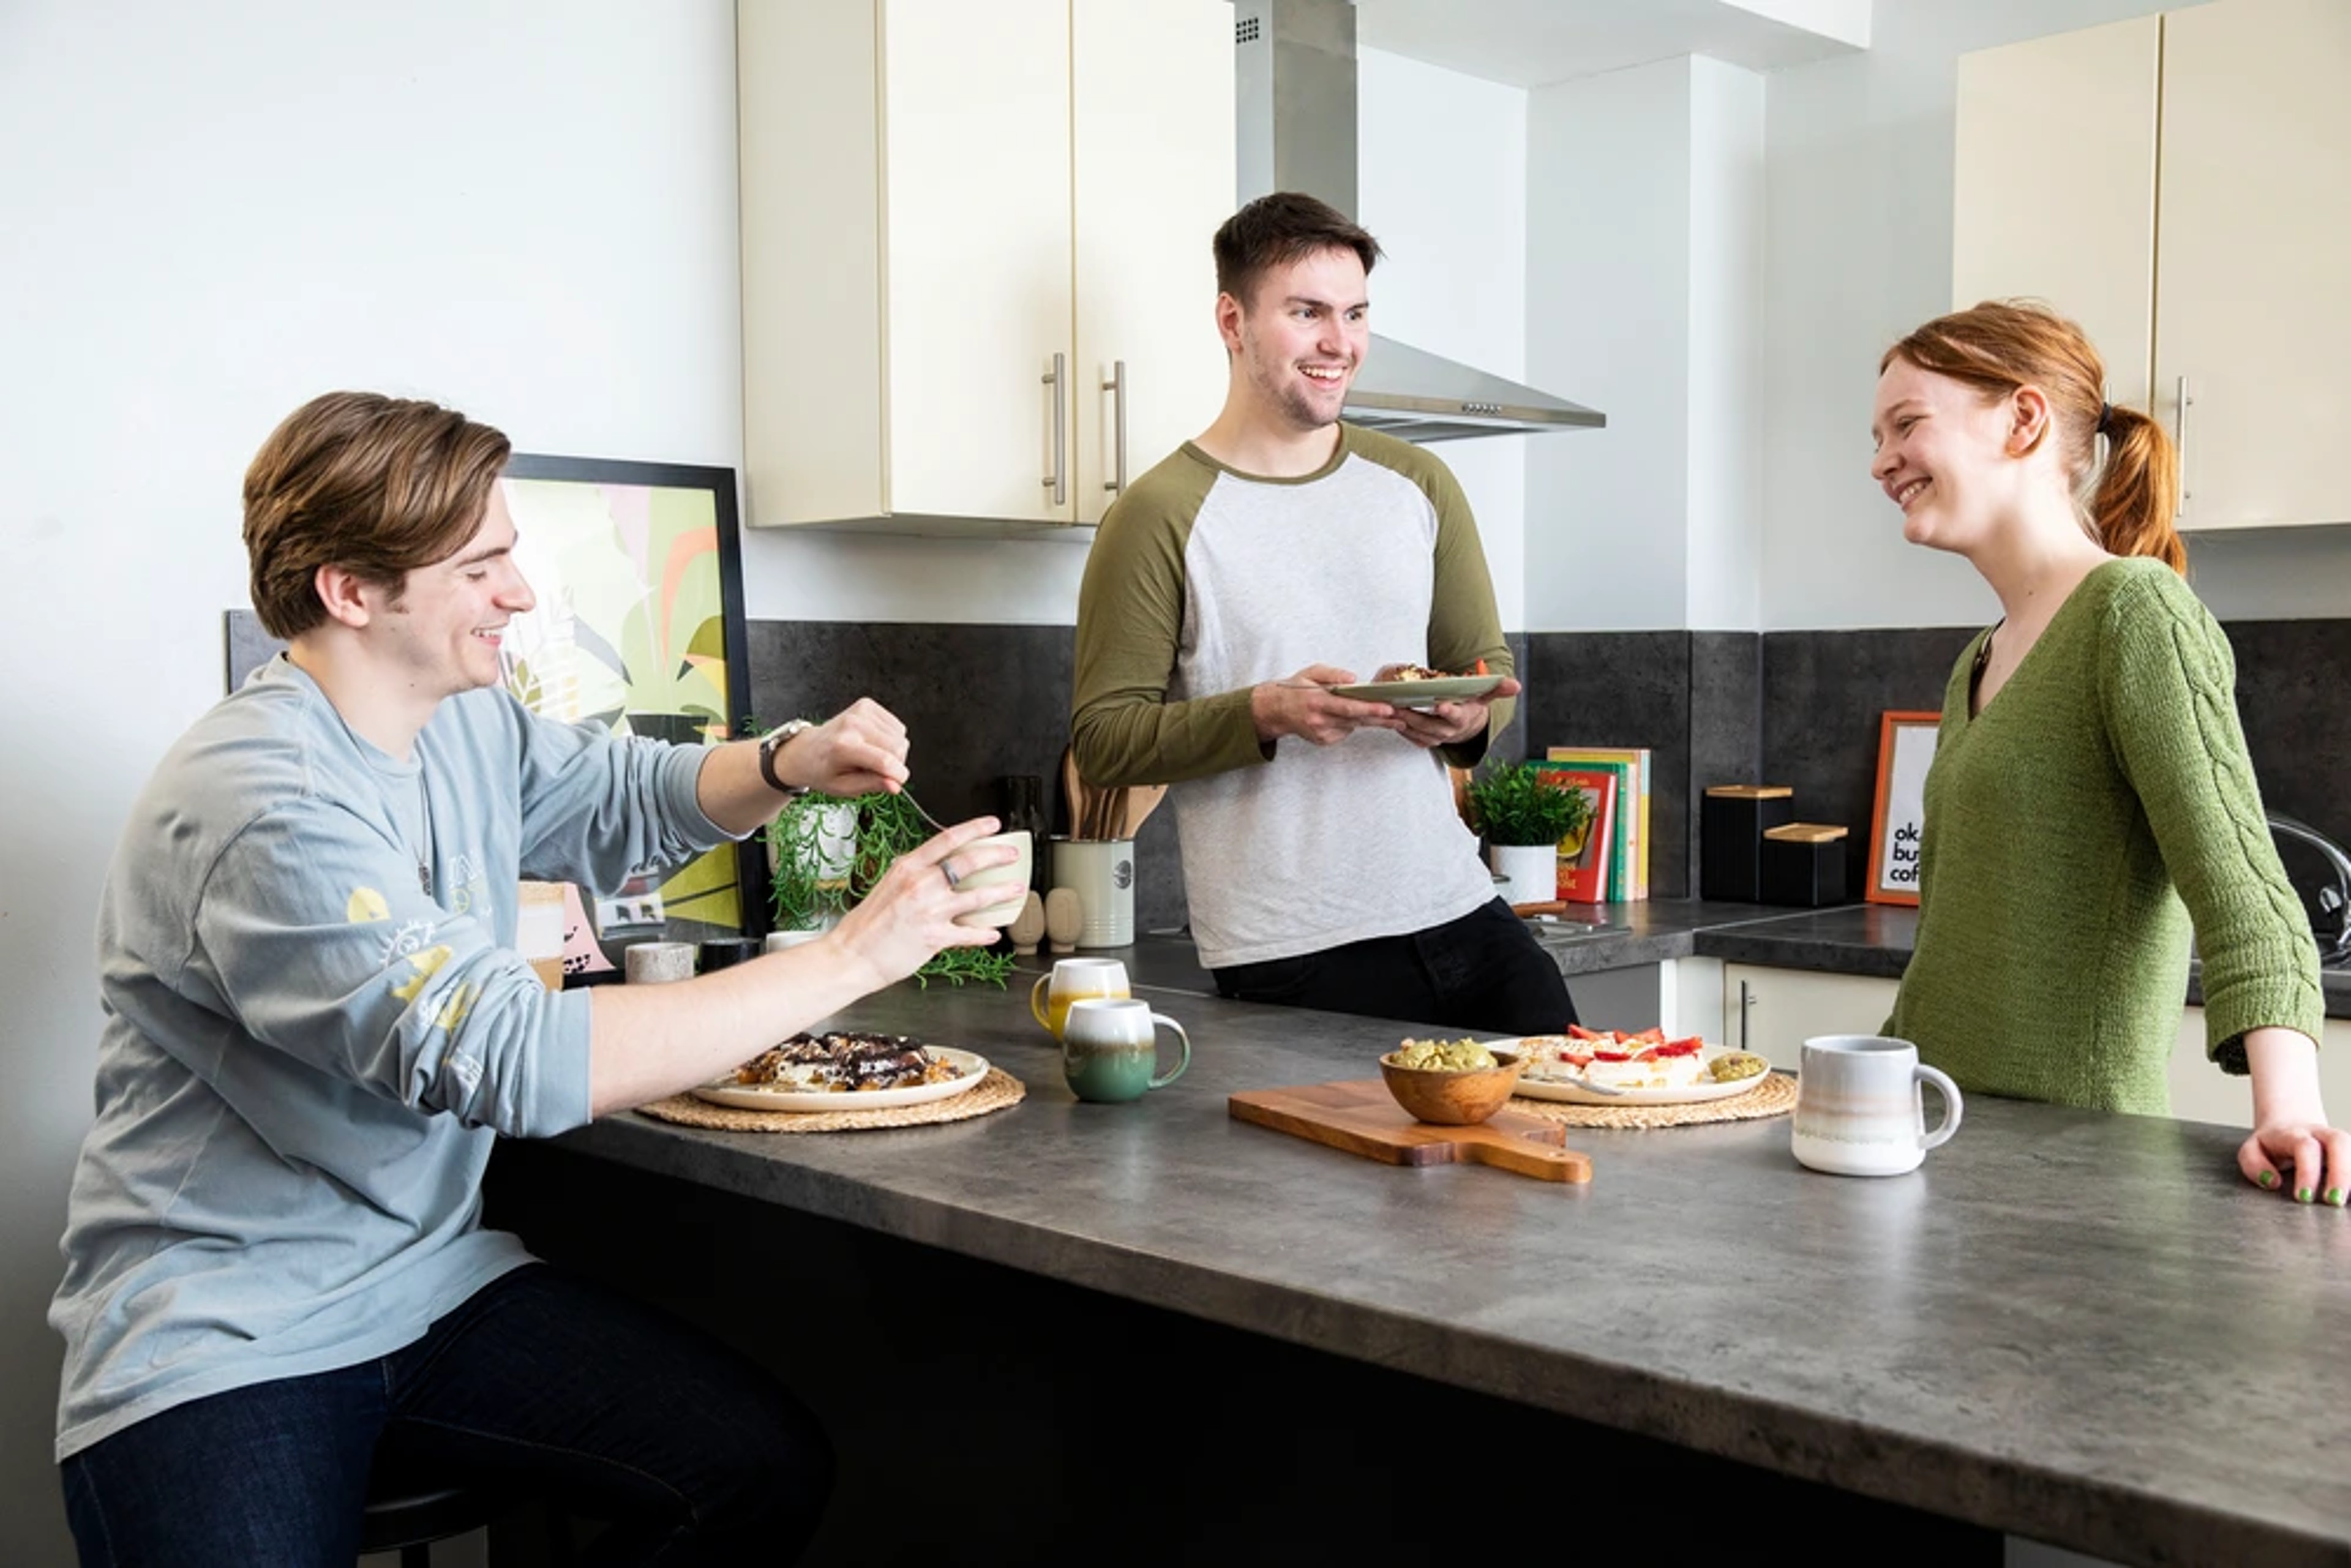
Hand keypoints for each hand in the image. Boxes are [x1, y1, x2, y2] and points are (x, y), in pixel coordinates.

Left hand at [776, 698, 911, 796]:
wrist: (807, 751)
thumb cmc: (822, 770)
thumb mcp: (843, 788)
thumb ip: (872, 785)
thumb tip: (895, 785)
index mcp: (843, 748)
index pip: (885, 761)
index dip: (898, 775)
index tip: (897, 782)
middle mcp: (852, 725)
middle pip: (898, 747)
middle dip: (896, 764)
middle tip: (877, 770)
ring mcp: (860, 712)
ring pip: (901, 737)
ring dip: (894, 751)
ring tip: (873, 756)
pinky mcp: (867, 705)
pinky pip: (897, 726)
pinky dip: (891, 738)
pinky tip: (874, 743)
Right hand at [824, 815, 1016, 990]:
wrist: (852, 955)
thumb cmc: (866, 926)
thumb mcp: (887, 885)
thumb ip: (912, 874)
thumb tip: (933, 868)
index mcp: (908, 867)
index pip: (948, 839)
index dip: (975, 828)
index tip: (993, 824)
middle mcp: (921, 884)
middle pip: (969, 862)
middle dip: (997, 855)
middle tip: (1011, 855)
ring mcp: (930, 910)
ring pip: (978, 896)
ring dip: (1002, 892)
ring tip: (1016, 890)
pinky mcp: (935, 936)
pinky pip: (970, 933)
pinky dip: (985, 933)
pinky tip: (993, 933)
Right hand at [1250, 664, 1407, 746]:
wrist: (1275, 710)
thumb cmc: (1295, 690)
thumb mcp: (1311, 673)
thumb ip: (1332, 674)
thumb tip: (1353, 679)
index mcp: (1317, 701)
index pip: (1348, 707)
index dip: (1370, 709)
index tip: (1387, 709)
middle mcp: (1319, 720)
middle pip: (1356, 720)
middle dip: (1380, 719)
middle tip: (1399, 717)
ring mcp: (1321, 733)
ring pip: (1353, 726)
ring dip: (1371, 721)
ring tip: (1389, 717)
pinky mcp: (1323, 741)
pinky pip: (1345, 732)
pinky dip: (1351, 724)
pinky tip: (1346, 717)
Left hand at [1391, 675, 1520, 748]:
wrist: (1465, 725)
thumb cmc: (1471, 704)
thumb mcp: (1484, 695)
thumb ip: (1497, 688)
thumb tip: (1516, 685)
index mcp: (1463, 718)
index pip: (1457, 716)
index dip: (1449, 712)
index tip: (1440, 705)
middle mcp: (1449, 731)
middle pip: (1430, 726)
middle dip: (1415, 717)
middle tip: (1400, 707)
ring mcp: (1435, 737)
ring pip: (1417, 733)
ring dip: (1403, 723)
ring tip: (1389, 710)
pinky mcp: (1424, 739)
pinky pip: (1410, 737)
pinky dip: (1400, 729)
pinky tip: (1389, 718)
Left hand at [2239, 1026, 2346, 1203]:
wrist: (2291, 1123)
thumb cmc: (2272, 1144)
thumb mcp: (2253, 1150)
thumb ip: (2254, 1165)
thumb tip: (2272, 1182)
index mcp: (2294, 1134)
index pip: (2304, 1147)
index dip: (2307, 1172)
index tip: (2303, 1198)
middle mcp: (2321, 1134)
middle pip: (2339, 1142)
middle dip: (2341, 1173)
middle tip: (2334, 1201)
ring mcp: (2339, 1141)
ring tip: (2347, 1202)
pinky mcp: (2347, 1152)